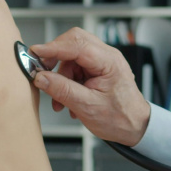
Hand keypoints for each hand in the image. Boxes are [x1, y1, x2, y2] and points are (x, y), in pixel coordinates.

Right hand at [30, 28, 151, 145]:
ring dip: (60, 75)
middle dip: (54, 57)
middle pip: (74, 42)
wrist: (135, 128)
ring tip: (59, 99)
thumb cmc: (120, 118)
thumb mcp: (87, 107)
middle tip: (42, 72)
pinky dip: (67, 80)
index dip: (53, 47)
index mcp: (109, 62)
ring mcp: (103, 62)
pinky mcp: (97, 69)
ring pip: (72, 56)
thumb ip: (62, 90)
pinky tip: (67, 99)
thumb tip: (40, 78)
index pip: (77, 44)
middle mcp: (107, 56)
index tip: (35, 53)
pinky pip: (76, 66)